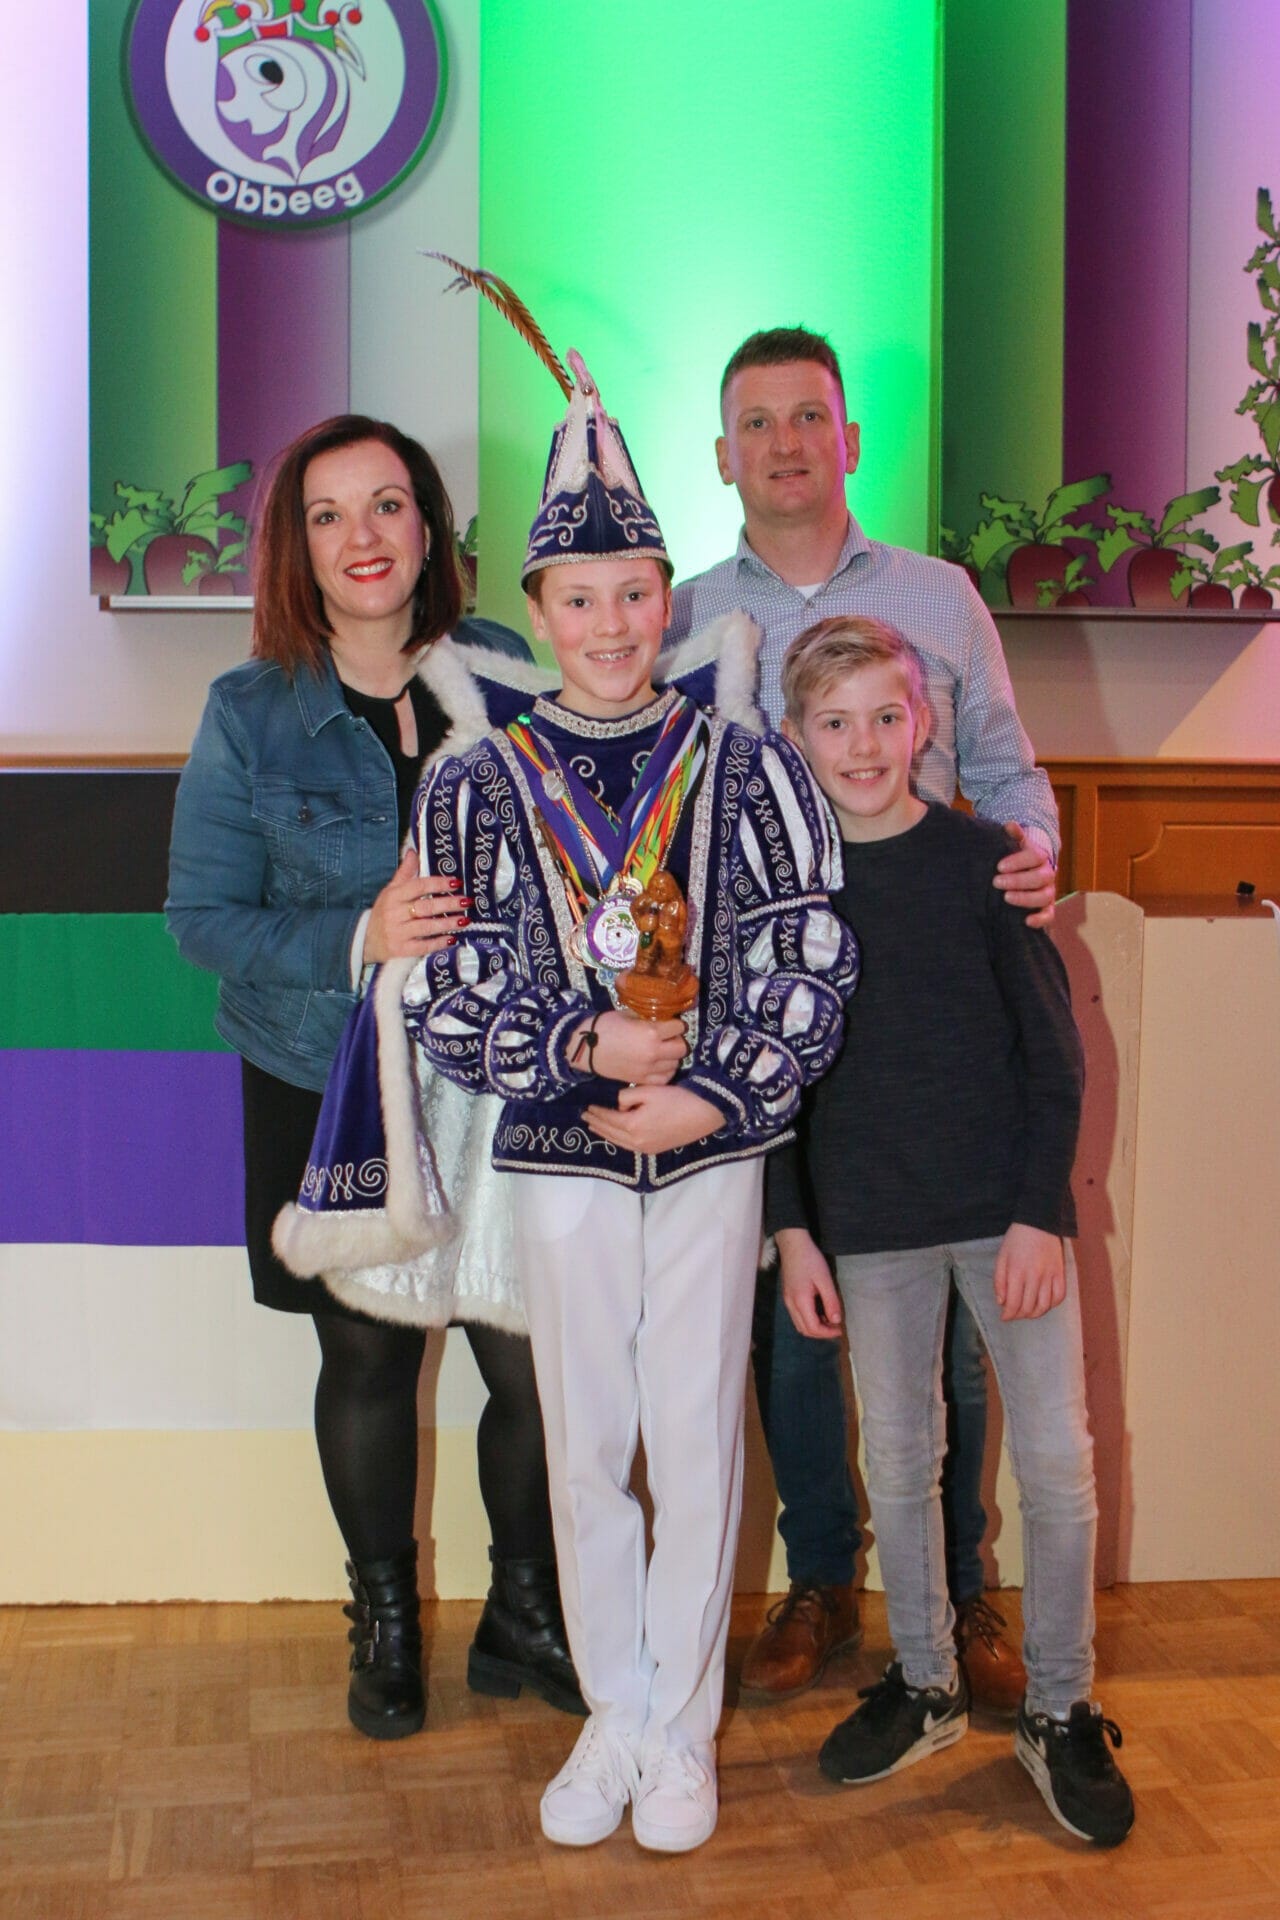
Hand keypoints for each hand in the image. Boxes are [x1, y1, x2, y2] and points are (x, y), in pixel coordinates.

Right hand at [364, 848, 468, 962]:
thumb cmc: (383, 913)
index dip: (438, 884)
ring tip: (465, 920)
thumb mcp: (390, 891)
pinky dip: (438, 943)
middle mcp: (395, 913)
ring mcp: (398, 933)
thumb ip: (404, 873)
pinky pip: (423, 946)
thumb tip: (413, 852)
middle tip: (466, 901)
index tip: (456, 883)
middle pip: (426, 907)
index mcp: (393, 896)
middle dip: (448, 904)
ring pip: (427, 926)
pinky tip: (452, 939)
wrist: (365, 941)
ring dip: (447, 923)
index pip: (418, 886)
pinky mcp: (401, 950)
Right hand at [571, 1009, 686, 1084]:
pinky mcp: (641, 1079)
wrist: (586, 1048)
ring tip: (662, 1052)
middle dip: (676, 1040)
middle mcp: (654, 1052)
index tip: (668, 1024)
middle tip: (667, 1038)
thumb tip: (661, 1018)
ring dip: (671, 1057)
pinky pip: (664, 1078)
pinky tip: (658, 1065)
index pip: (679, 1027)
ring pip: (675, 1064)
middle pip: (682, 1048)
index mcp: (651, 1032)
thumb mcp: (628, 1015)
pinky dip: (665, 1072)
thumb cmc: (605, 1026)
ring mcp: (648, 1068)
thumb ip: (647, 1017)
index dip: (675, 1024)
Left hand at [583, 1084, 724, 1153]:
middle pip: (610, 1132)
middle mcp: (636, 1141)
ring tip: (594, 1126)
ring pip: (619, 1142)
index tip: (586, 1105)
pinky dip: (618, 1140)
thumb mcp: (650, 1091)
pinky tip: (616, 1136)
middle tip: (584, 1116)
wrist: (704, 1114)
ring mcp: (646, 1148)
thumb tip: (617, 1102)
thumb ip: (627, 1096)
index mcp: (632, 1125)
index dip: (596, 1111)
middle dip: (596, 1123)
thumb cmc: (677, 1099)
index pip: (608, 1118)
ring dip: (605, 1134)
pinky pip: (629, 1146)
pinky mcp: (655, 1149)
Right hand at [777, 1228, 843, 1338]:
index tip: (840, 1329)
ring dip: (814, 1327)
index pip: (813, 1328)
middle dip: (820, 1333)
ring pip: (799, 1324)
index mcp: (800, 1301)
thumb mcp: (825, 1279)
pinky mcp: (787, 1295)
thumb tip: (836, 1320)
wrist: (793, 1244)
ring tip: (829, 1320)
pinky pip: (796, 1316)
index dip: (827, 1333)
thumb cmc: (810, 1259)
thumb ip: (831, 1301)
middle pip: (804, 1330)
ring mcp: (787, 1300)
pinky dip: (808, 1320)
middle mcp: (790, 1304)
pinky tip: (819, 1312)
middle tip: (835, 1328)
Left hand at [994, 823, 1055, 926]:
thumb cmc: (1016, 859)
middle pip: (1040, 877)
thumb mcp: (1014, 845)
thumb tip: (1010, 825)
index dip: (1018, 861)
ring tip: (1006, 898)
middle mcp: (1047, 874)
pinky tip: (1026, 921)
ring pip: (1044, 896)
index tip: (999, 866)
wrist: (1026, 873)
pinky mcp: (1047, 908)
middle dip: (1018, 880)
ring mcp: (1048, 892)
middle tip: (996, 882)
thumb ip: (1013, 835)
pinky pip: (1049, 915)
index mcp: (1040, 857)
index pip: (1035, 856)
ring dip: (1026, 898)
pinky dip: (1040, 920)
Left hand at [994, 1223, 1065, 1320]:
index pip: (1013, 1303)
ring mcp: (1049, 1275)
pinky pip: (1059, 1296)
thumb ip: (999, 1281)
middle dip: (1019, 1315)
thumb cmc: (1016, 1241)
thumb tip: (1002, 1302)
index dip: (1008, 1315)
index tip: (1005, 1317)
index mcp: (1016, 1272)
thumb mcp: (1001, 1258)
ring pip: (1044, 1306)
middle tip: (1014, 1314)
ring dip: (1035, 1314)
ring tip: (1028, 1312)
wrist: (1038, 1224)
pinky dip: (1052, 1305)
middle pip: (1028, 1307)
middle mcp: (1034, 1276)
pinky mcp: (1060, 1273)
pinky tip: (1043, 1303)